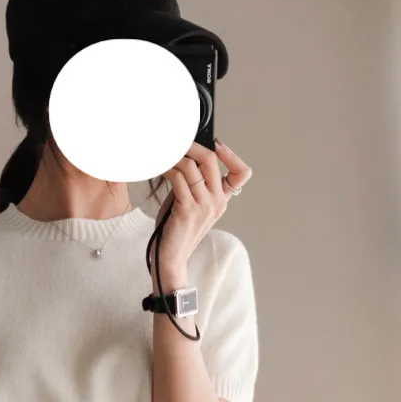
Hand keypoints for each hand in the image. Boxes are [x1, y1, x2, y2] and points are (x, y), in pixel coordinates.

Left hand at [149, 138, 251, 275]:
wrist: (171, 258)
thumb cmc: (176, 231)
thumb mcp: (191, 203)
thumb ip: (194, 183)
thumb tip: (185, 158)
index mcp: (221, 200)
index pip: (241, 174)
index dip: (231, 155)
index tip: (216, 144)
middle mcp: (217, 201)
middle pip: (211, 160)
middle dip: (192, 146)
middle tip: (177, 143)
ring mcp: (204, 206)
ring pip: (192, 166)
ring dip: (174, 157)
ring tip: (162, 156)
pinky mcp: (187, 209)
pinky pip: (178, 178)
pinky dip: (167, 169)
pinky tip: (159, 168)